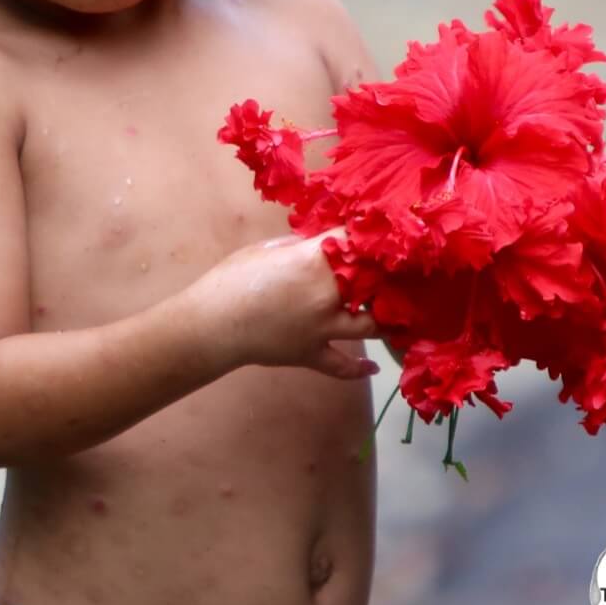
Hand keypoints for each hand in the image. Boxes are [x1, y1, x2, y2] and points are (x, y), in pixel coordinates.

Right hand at [187, 228, 382, 381]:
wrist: (213, 325)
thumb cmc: (232, 280)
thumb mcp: (264, 249)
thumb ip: (297, 245)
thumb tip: (317, 245)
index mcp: (314, 261)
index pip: (354, 241)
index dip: (365, 236)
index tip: (372, 235)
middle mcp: (328, 293)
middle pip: (374, 282)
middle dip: (383, 275)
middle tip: (390, 271)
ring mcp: (324, 327)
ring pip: (371, 324)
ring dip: (383, 318)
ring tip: (392, 314)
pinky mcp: (314, 354)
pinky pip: (343, 365)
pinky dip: (359, 368)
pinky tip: (371, 367)